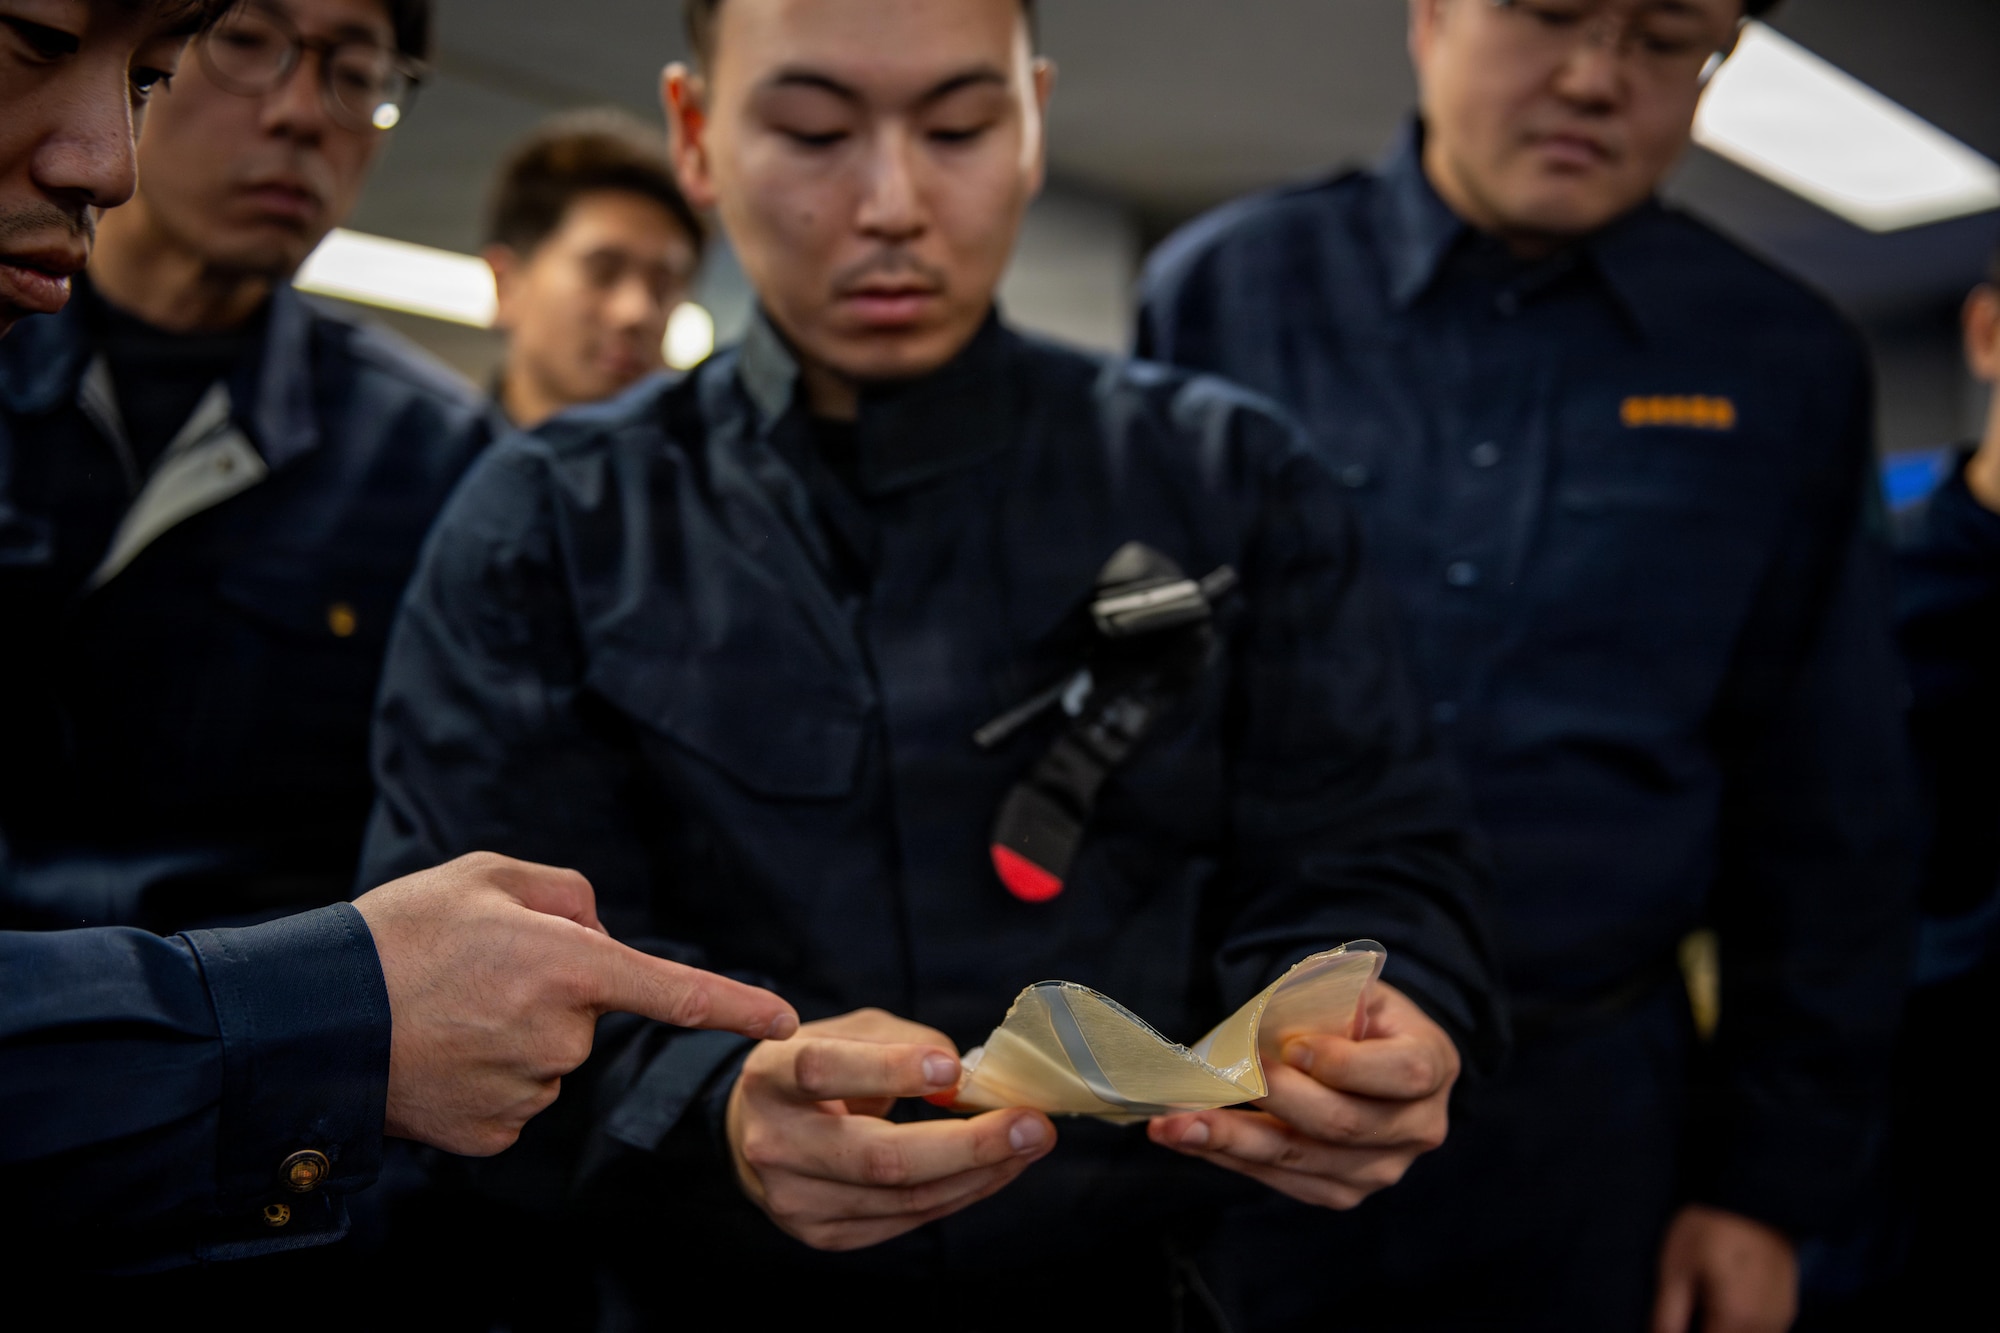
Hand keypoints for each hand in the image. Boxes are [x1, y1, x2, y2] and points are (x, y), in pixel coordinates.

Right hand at [354, 852, 798, 1155]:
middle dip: (550, 994)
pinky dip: (488, 1079)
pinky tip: (442, 1057)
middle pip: (586, 1016)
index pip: (673, 990)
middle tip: (476, 975)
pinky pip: (515, 1100)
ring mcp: (526, 1093)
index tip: (785, 1020)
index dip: (734, 1005)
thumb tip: (602, 933)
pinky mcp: (493, 1136)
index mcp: (566, 965)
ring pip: (550, 1060)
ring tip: (447, 1013)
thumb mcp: (485, 876)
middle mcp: (558, 1035)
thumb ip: (564, 893)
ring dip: (516, 1037)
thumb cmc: (400, 935)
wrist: (312, 1020)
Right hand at [726, 1008, 1056, 1250]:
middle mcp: (776, 1144)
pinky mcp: (824, 1235)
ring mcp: (797, 1201)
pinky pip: (907, 1219)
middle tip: (1031, 1124)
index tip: (954, 1068)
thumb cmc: (814, 1069)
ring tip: (1030, 1142)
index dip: (892, 1069)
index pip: (826, 1071)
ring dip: (980, 1172)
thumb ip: (901, 1040)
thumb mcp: (845, 1031)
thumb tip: (961, 1074)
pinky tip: (997, 1168)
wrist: (755, 1133)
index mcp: (773, 1077)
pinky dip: (961, 1193)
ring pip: (904, 1196)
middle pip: (878, 1156)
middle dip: (967, 1144)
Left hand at [1146, 980, 1457, 1208]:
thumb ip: (1325, 999)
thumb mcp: (1353, 989)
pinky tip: (1189, 1137)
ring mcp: (1382, 1168)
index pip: (1402, 1073)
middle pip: (1342, 1123)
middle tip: (1211, 1079)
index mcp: (1432, 1062)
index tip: (1292, 1047)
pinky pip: (1282, 1180)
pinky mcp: (1342, 1192)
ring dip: (1230, 1139)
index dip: (1346, 1064)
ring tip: (1172, 1123)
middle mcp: (1417, 1126)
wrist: (1368, 1058)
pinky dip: (1231, 1156)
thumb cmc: (1356, 1015)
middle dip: (1272, 1099)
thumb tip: (1266, 1025)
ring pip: (1301, 1159)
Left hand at [1651, 1205, 1798, 1332]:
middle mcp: (1765, 1326)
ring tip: (1704, 1303)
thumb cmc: (1709, 1226)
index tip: (1675, 1322)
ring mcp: (1781, 1318)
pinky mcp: (1788, 1308)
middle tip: (1687, 1309)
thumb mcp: (1676, 1266)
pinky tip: (1724, 1303)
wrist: (1753, 1194)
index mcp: (1735, 1318)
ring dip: (1724, 1329)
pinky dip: (1742, 1326)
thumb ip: (1668, 1315)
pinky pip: (1761, 1331)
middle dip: (1706, 1329)